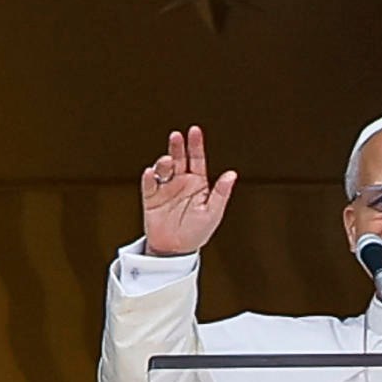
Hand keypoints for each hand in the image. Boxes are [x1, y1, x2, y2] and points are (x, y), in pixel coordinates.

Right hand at [142, 126, 236, 256]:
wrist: (176, 250)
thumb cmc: (197, 233)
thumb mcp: (213, 213)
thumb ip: (221, 193)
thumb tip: (232, 175)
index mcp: (197, 183)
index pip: (197, 159)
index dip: (196, 145)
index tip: (194, 131)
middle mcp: (181, 182)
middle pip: (178, 158)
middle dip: (177, 147)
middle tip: (176, 137)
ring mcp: (165, 189)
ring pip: (163, 169)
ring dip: (164, 163)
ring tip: (166, 162)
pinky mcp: (151, 198)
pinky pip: (149, 185)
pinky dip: (149, 178)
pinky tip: (151, 173)